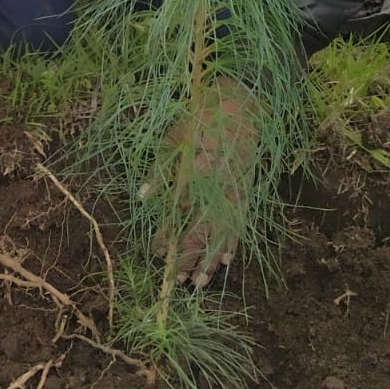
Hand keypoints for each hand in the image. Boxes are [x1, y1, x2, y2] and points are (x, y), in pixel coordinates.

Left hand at [145, 79, 259, 287]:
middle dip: (186, 254)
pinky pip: (240, 224)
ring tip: (198, 282)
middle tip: (174, 278)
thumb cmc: (200, 119)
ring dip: (208, 258)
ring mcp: (233, 190)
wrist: (240, 106)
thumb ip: (159, 169)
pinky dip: (232, 244)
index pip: (176, 212)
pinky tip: (225, 262)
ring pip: (221, 232)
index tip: (155, 250)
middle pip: (199, 228)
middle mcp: (215, 186)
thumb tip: (143, 197)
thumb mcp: (173, 137)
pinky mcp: (246, 191)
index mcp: (194, 170)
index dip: (165, 233)